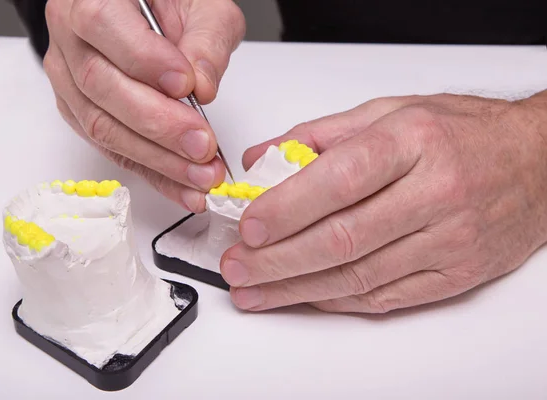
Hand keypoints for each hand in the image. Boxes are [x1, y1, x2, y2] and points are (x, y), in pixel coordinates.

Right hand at [43, 0, 244, 211]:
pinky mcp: (81, 115)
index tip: (186, 84)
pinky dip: (153, 173)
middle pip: (100, 85)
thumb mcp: (202, 5)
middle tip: (202, 144)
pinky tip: (184, 187)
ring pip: (102, 126)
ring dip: (157, 158)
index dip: (144, 60)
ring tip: (201, 174)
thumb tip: (202, 87)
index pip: (102, 24)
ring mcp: (70, 81)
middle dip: (157, 123)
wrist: (146, 15)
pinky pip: (112, 150)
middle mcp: (69, 38)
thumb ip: (206, 40)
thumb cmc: (170, 4)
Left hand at [221, 93, 546, 312]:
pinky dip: (335, 299)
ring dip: (296, 288)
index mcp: (413, 143)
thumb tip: (263, 159)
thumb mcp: (391, 111)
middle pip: (342, 238)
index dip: (287, 208)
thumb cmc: (462, 133)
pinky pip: (384, 297)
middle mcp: (435, 193)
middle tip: (237, 266)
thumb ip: (321, 134)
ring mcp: (449, 240)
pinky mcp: (455, 274)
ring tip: (255, 291)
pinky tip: (302, 295)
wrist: (536, 164)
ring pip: (358, 276)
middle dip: (277, 259)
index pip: (340, 180)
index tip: (249, 224)